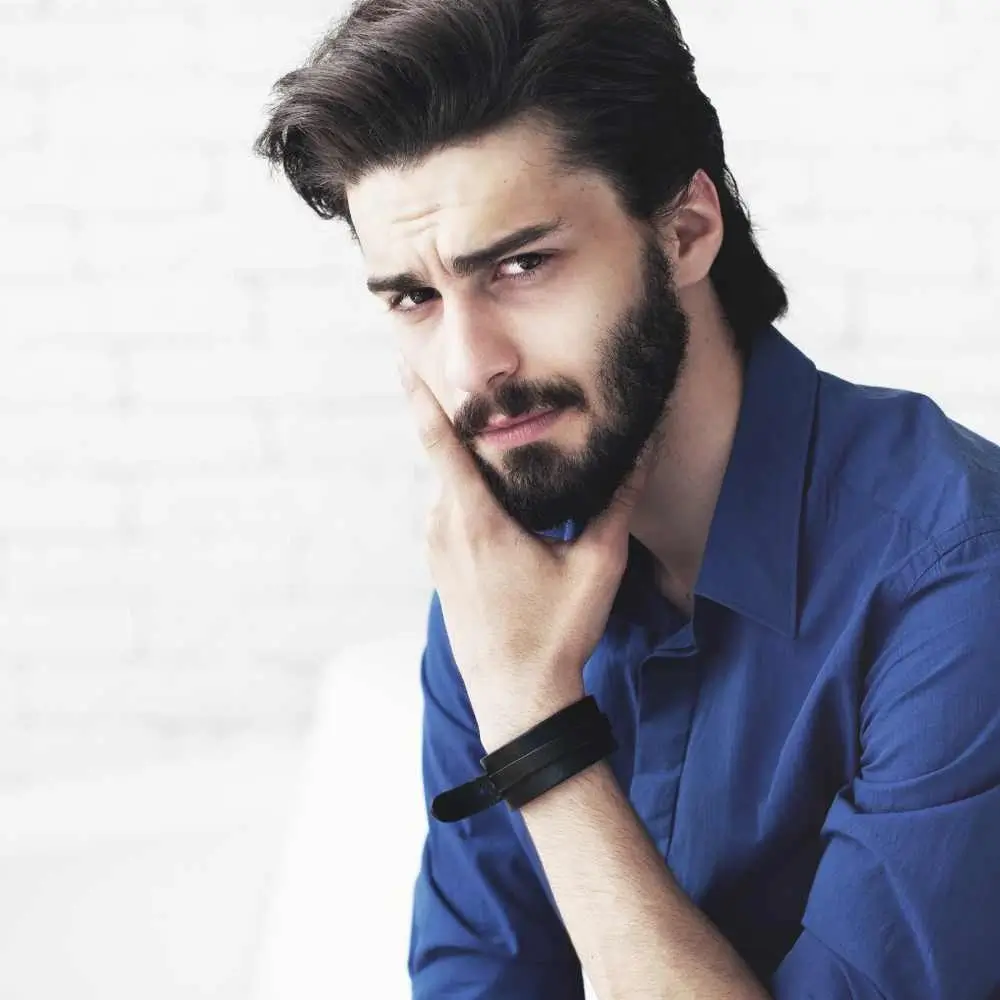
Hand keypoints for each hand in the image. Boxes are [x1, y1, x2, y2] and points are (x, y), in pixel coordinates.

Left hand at [398, 358, 651, 731]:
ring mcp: (436, 551)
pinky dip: (471, 497)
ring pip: (452, 489)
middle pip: (450, 459)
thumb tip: (641, 451)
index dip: (421, 397)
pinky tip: (505, 505)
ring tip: (507, 449)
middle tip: (494, 399)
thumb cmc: (556, 633)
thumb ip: (616, 502)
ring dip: (474, 468)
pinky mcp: (441, 569)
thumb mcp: (597, 566)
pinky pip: (451, 514)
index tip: (404, 359)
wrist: (518, 699)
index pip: (439, 442)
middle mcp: (444, 528)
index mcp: (475, 519)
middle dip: (469, 427)